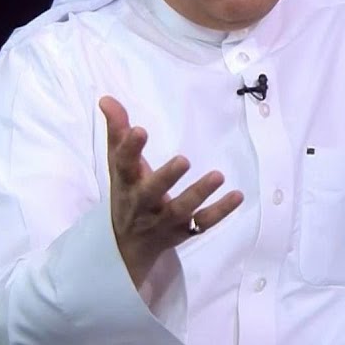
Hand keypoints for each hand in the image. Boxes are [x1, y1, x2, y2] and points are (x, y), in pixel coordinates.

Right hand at [99, 96, 242, 284]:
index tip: (139, 130)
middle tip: (184, 160)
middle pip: (151, 192)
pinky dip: (220, 212)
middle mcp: (142, 204)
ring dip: (199, 194)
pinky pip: (202, 223)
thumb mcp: (119, 165)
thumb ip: (117, 131)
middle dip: (166, 178)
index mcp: (125, 183)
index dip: (129, 149)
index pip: (123, 165)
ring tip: (218, 175)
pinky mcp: (182, 231)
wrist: (127, 246)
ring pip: (180, 210)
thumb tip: (107, 98)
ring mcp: (163, 221)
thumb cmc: (126, 193)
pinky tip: (238, 195)